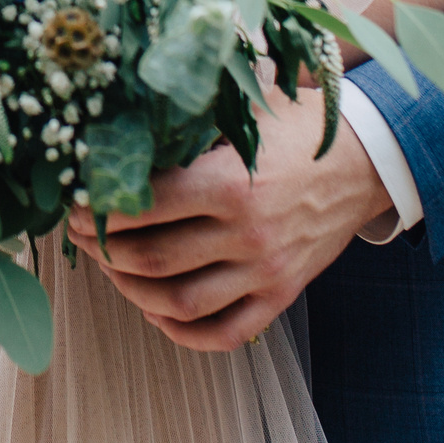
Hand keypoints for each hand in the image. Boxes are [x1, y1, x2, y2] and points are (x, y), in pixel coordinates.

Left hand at [65, 93, 388, 351]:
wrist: (368, 160)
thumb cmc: (299, 126)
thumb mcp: (247, 110)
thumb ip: (191, 118)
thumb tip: (124, 122)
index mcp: (230, 183)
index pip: (144, 208)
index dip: (98, 209)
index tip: (75, 203)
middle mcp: (246, 234)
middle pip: (151, 260)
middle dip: (102, 250)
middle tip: (82, 236)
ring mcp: (265, 271)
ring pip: (179, 303)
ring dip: (131, 291)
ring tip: (113, 269)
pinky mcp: (281, 295)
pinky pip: (223, 333)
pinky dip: (182, 331)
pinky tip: (157, 309)